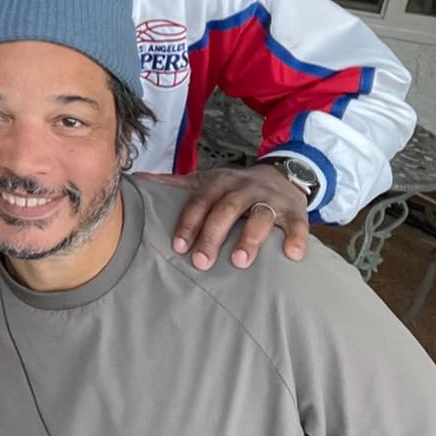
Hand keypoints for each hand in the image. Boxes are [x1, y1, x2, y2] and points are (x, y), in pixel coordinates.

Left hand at [135, 164, 310, 271]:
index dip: (189, 222)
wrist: (281, 173)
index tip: (178, 246)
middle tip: (201, 262)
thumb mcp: (206, 181)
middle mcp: (244, 188)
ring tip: (239, 261)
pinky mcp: (295, 210)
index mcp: (220, 182)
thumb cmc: (235, 186)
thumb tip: (137, 179)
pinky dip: (296, 238)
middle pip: (227, 209)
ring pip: (261, 215)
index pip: (201, 201)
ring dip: (250, 238)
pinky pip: (298, 224)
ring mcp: (271, 198)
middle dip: (213, 235)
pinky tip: (292, 255)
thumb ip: (174, 184)